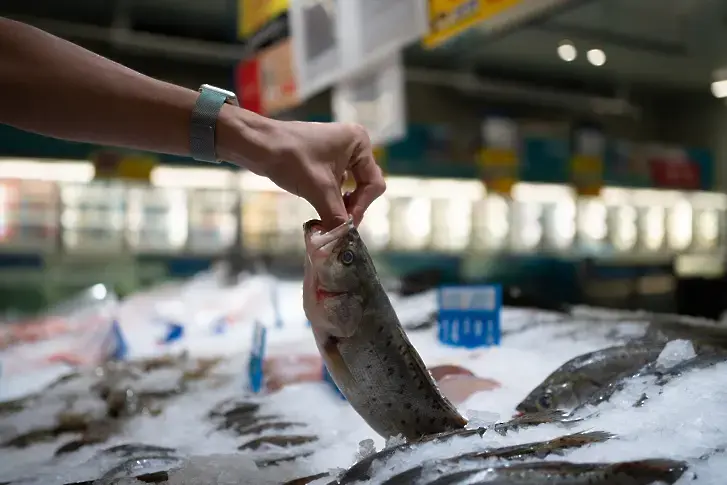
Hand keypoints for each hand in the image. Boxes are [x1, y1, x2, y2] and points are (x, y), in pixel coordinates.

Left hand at [219, 109, 385, 230]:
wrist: (256, 145)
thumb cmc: (290, 158)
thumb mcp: (318, 190)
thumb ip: (337, 217)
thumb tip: (345, 242)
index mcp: (359, 143)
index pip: (373, 184)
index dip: (361, 207)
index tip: (346, 224)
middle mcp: (353, 144)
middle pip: (364, 186)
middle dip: (351, 206)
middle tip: (338, 225)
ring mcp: (338, 151)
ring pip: (349, 188)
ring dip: (340, 205)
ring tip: (328, 218)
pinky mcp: (324, 160)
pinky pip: (335, 185)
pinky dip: (330, 199)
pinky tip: (320, 208)